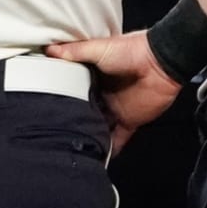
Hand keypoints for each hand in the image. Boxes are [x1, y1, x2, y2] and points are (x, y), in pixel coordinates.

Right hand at [46, 30, 181, 151]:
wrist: (160, 63)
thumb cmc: (131, 51)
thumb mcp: (97, 48)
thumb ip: (74, 52)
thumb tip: (49, 50)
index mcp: (93, 76)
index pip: (72, 89)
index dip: (61, 97)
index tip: (46, 107)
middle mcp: (102, 94)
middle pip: (84, 111)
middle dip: (73, 121)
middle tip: (55, 133)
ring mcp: (115, 109)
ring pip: (98, 127)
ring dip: (90, 136)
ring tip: (72, 148)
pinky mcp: (130, 120)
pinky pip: (118, 139)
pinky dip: (111, 150)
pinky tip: (99, 159)